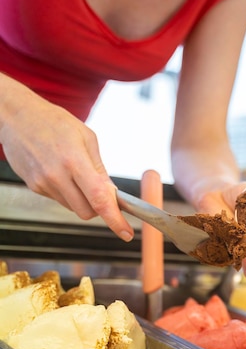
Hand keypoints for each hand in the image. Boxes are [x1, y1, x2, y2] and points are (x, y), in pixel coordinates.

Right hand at [0, 82, 133, 240]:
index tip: (125, 232)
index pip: (99, 199)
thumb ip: (100, 169)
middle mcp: (56, 176)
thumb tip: (112, 195)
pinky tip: (61, 173)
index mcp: (74, 160)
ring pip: (73, 208)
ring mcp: (43, 183)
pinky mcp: (34, 187)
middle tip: (101, 192)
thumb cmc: (54, 122)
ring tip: (76, 173)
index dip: (115, 220)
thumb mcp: (86, 138)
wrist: (17, 116)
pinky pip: (59, 199)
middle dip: (99, 208)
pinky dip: (67, 193)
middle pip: (86, 212)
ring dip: (82, 199)